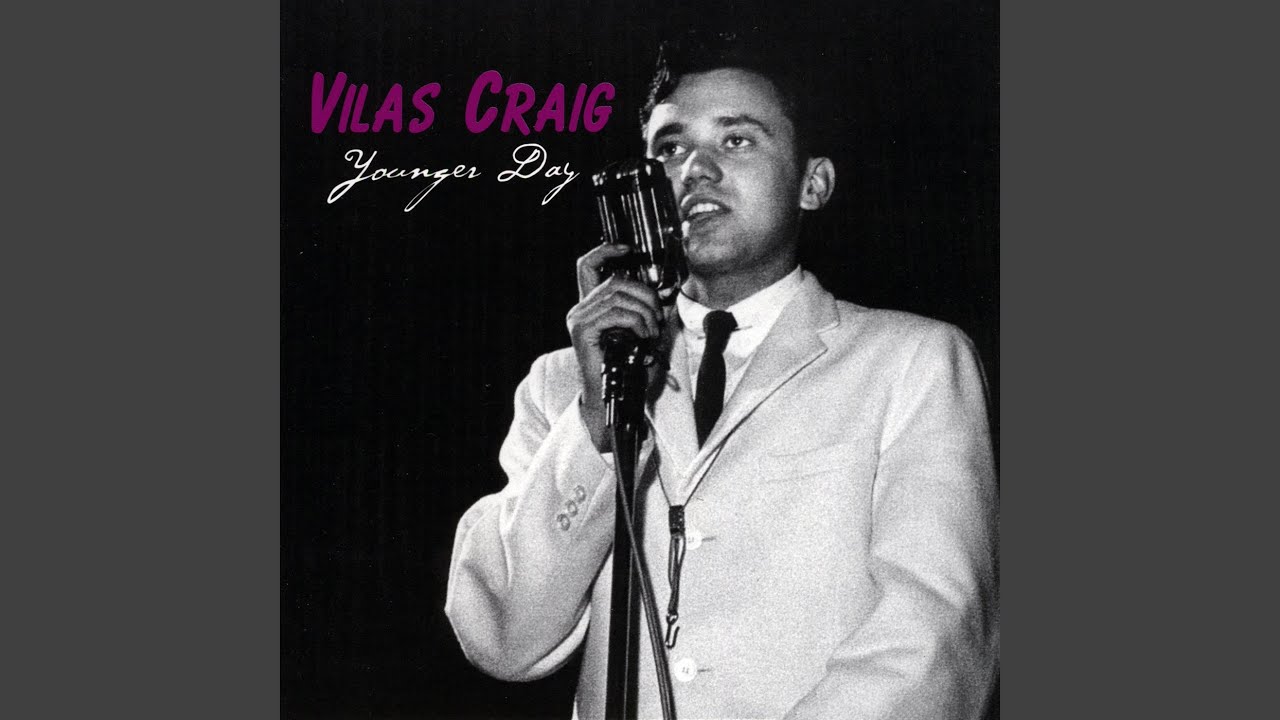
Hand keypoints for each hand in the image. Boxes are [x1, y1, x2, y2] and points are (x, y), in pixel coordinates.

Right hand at [567, 243, 661, 450]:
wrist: (615, 399)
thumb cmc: (627, 370)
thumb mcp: (642, 333)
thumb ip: (648, 310)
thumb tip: (666, 292)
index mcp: (591, 306)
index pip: (587, 266)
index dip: (605, 251)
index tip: (627, 248)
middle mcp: (580, 309)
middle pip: (616, 280)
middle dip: (645, 294)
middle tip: (658, 318)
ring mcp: (578, 319)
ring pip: (618, 295)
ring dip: (645, 312)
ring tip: (652, 332)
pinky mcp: (582, 331)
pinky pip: (616, 313)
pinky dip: (637, 322)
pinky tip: (643, 337)